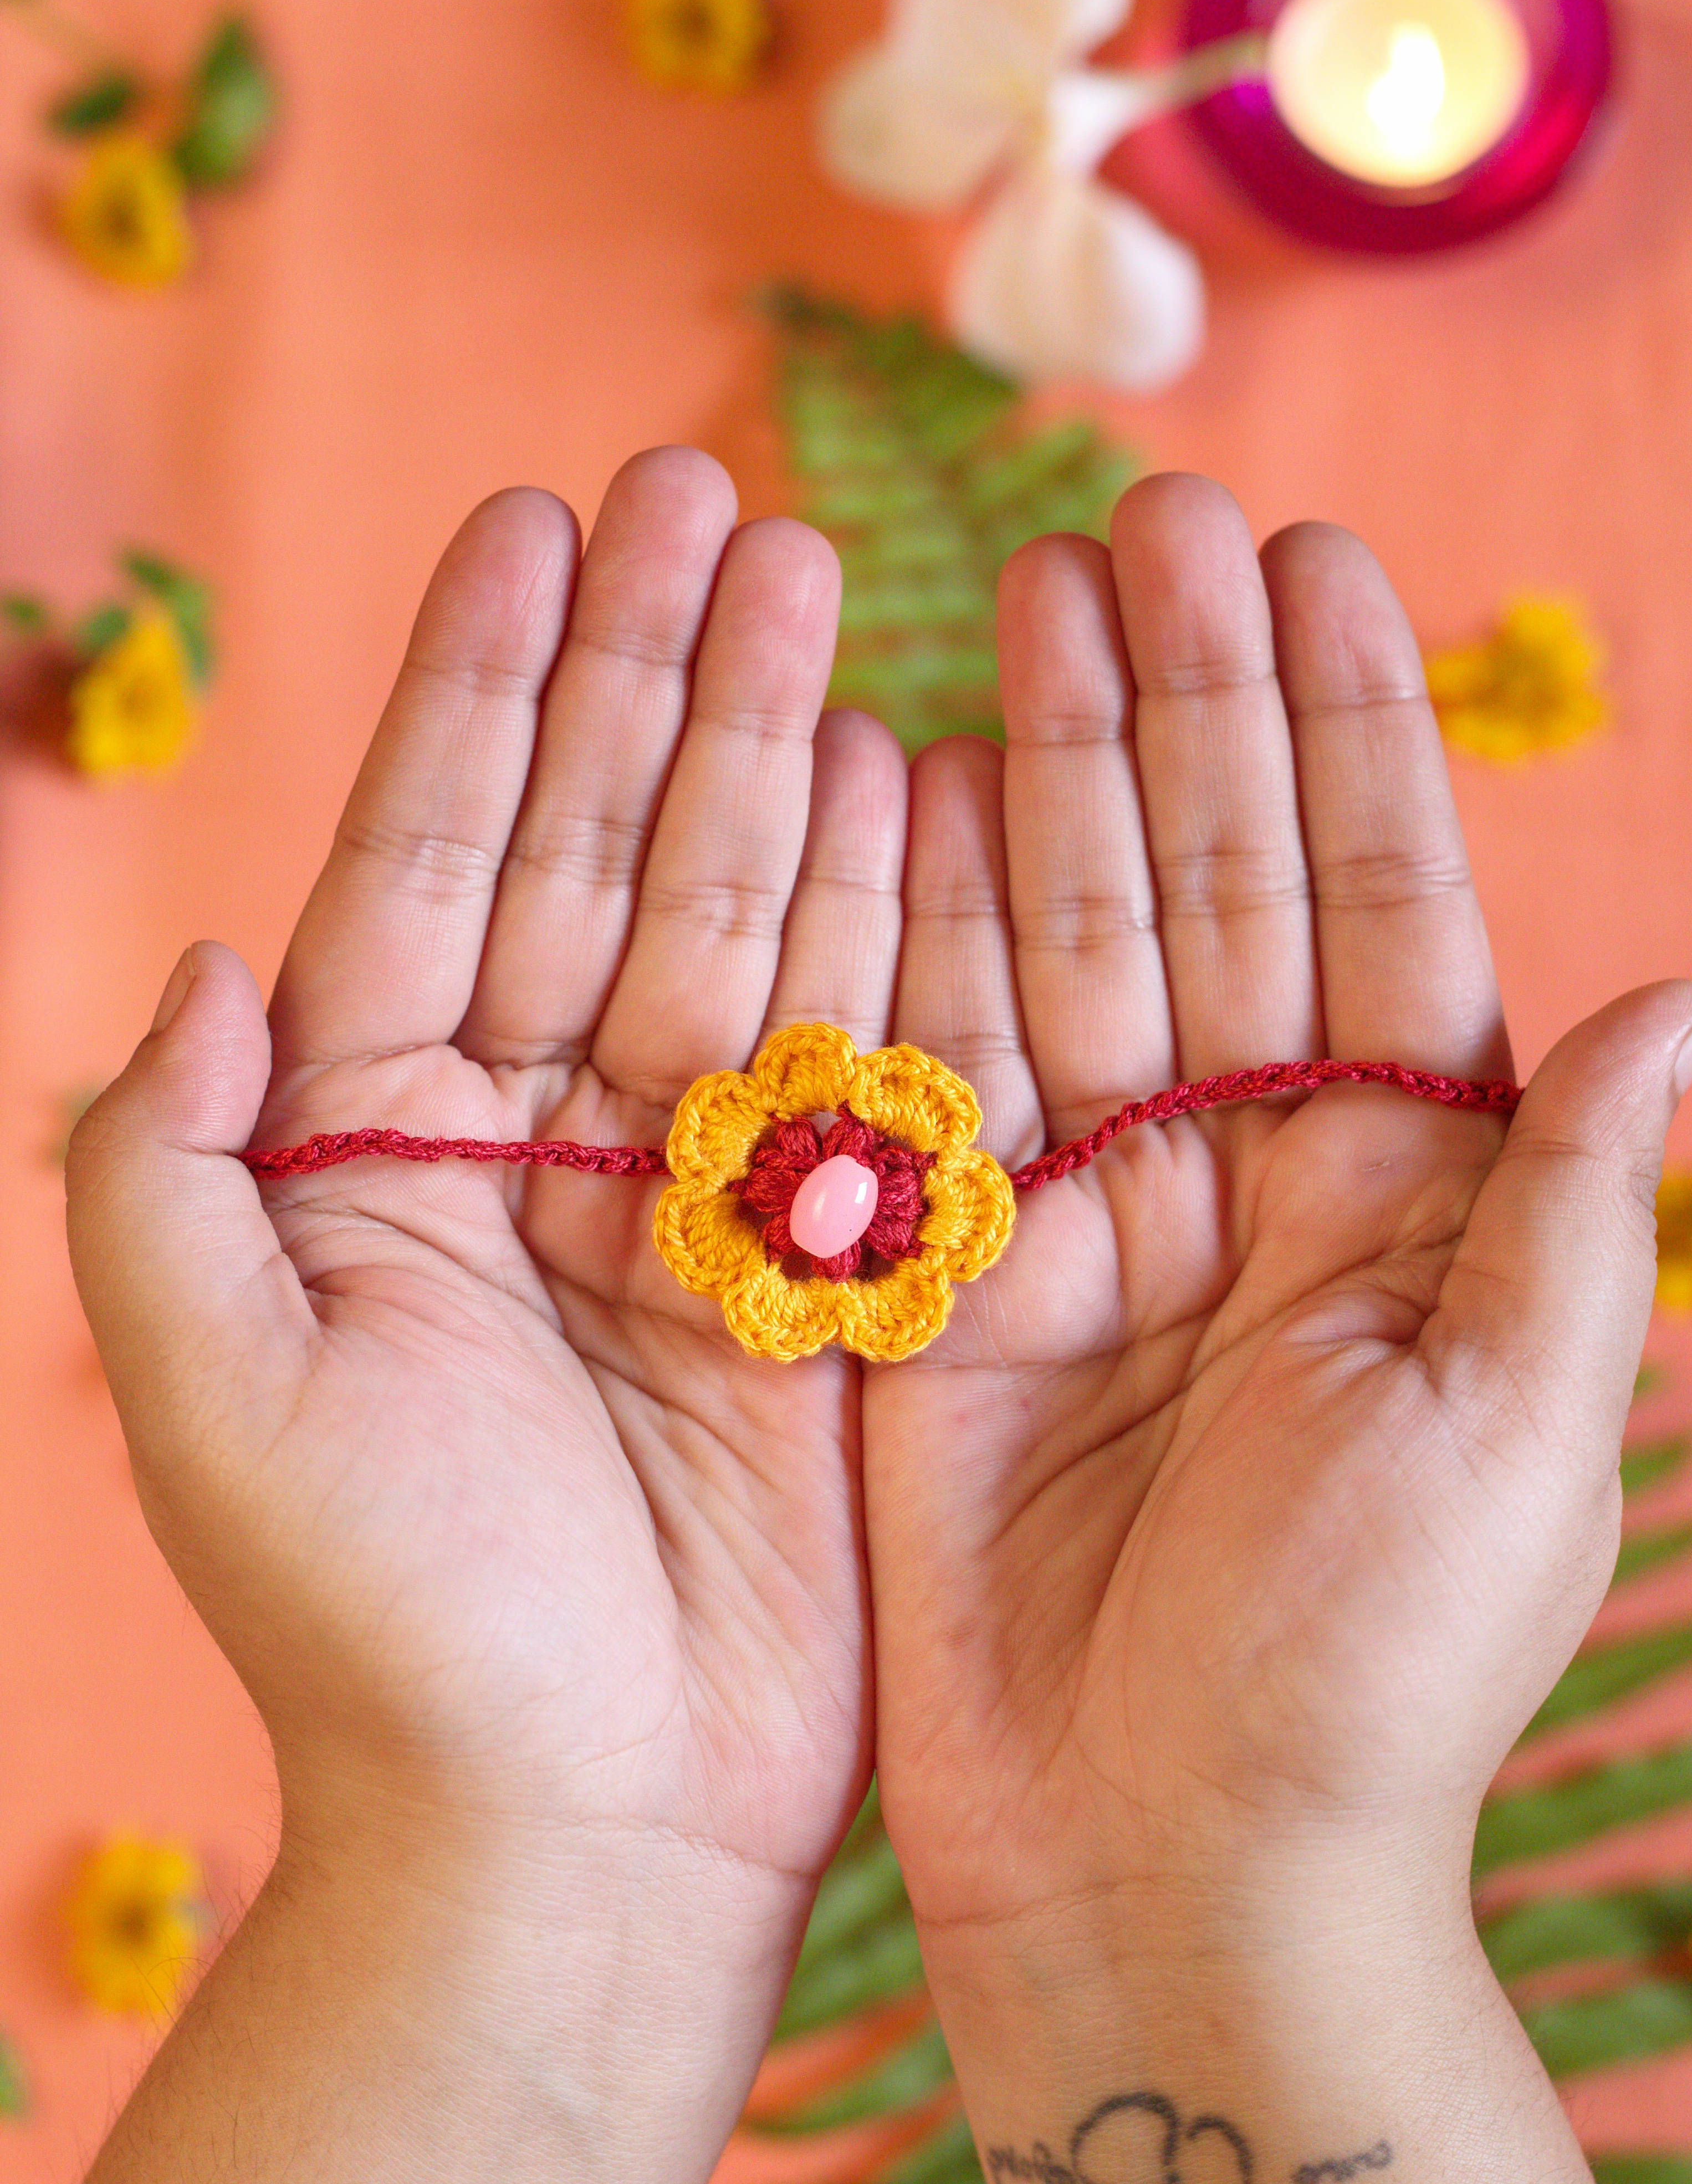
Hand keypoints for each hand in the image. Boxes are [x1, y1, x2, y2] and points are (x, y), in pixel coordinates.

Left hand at [67, 453, 909, 2180]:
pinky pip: (857, 1047)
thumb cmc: (377, 1626)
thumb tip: (197, 954)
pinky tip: (902, 766)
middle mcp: (537, 1136)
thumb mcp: (213, 1385)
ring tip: (813, 576)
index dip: (486, 690)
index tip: (536, 521)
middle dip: (652, 670)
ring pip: (738, 914)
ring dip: (773, 746)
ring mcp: (689, 1185)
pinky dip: (882, 910)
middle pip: (603, 851)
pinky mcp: (817, 1257)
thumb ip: (163, 1160)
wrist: (570, 1828)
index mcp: (380, 1142)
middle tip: (710, 489)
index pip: (436, 858)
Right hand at [861, 475, 1691, 2175]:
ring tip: (1036, 589)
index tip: (1310, 561)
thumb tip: (1688, 999)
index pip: (1370, 908)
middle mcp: (1240, 1164)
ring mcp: (1082, 1204)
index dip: (1342, 734)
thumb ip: (1575, 1205)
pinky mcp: (943, 1270)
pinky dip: (918, 919)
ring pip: (1067, 937)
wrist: (1159, 1860)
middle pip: (1210, 885)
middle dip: (1187, 698)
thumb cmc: (1367, 1667)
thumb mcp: (1518, 1430)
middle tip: (1146, 514)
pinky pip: (927, 1062)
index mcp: (1398, 1186)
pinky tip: (916, 766)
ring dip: (1056, 764)